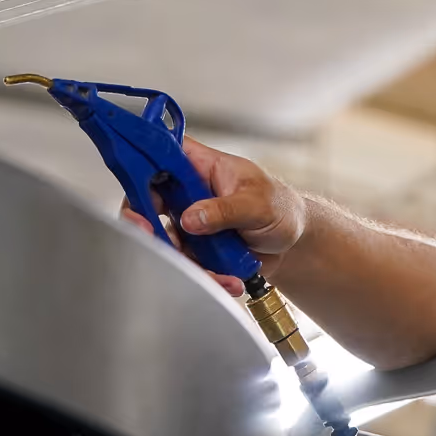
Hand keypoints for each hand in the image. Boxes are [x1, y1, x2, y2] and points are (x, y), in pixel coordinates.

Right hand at [117, 138, 310, 296]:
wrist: (294, 244)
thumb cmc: (281, 208)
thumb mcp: (259, 203)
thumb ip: (225, 209)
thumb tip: (191, 218)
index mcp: (202, 166)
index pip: (161, 154)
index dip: (141, 169)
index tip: (140, 195)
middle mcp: (189, 191)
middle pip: (147, 200)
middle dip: (147, 225)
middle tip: (154, 238)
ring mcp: (189, 221)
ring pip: (165, 240)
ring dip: (186, 260)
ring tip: (220, 271)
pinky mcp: (195, 247)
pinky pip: (186, 263)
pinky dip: (205, 276)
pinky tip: (230, 281)